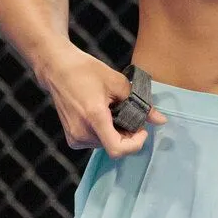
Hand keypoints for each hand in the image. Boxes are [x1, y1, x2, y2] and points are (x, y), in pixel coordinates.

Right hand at [39, 43, 167, 158]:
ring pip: (105, 144)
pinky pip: (95, 141)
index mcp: (94, 117)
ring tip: (111, 108)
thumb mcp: (117, 82)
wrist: (57, 68)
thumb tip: (160, 119)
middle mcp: (82, 132)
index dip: (135, 144)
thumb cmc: (85, 70)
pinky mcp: (71, 137)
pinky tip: (101, 113)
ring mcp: (74, 137)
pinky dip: (103, 132)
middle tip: (128, 112)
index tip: (142, 129)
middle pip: (114, 146)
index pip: (117, 149)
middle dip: (127, 133)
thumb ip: (140, 103)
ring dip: (115, 131)